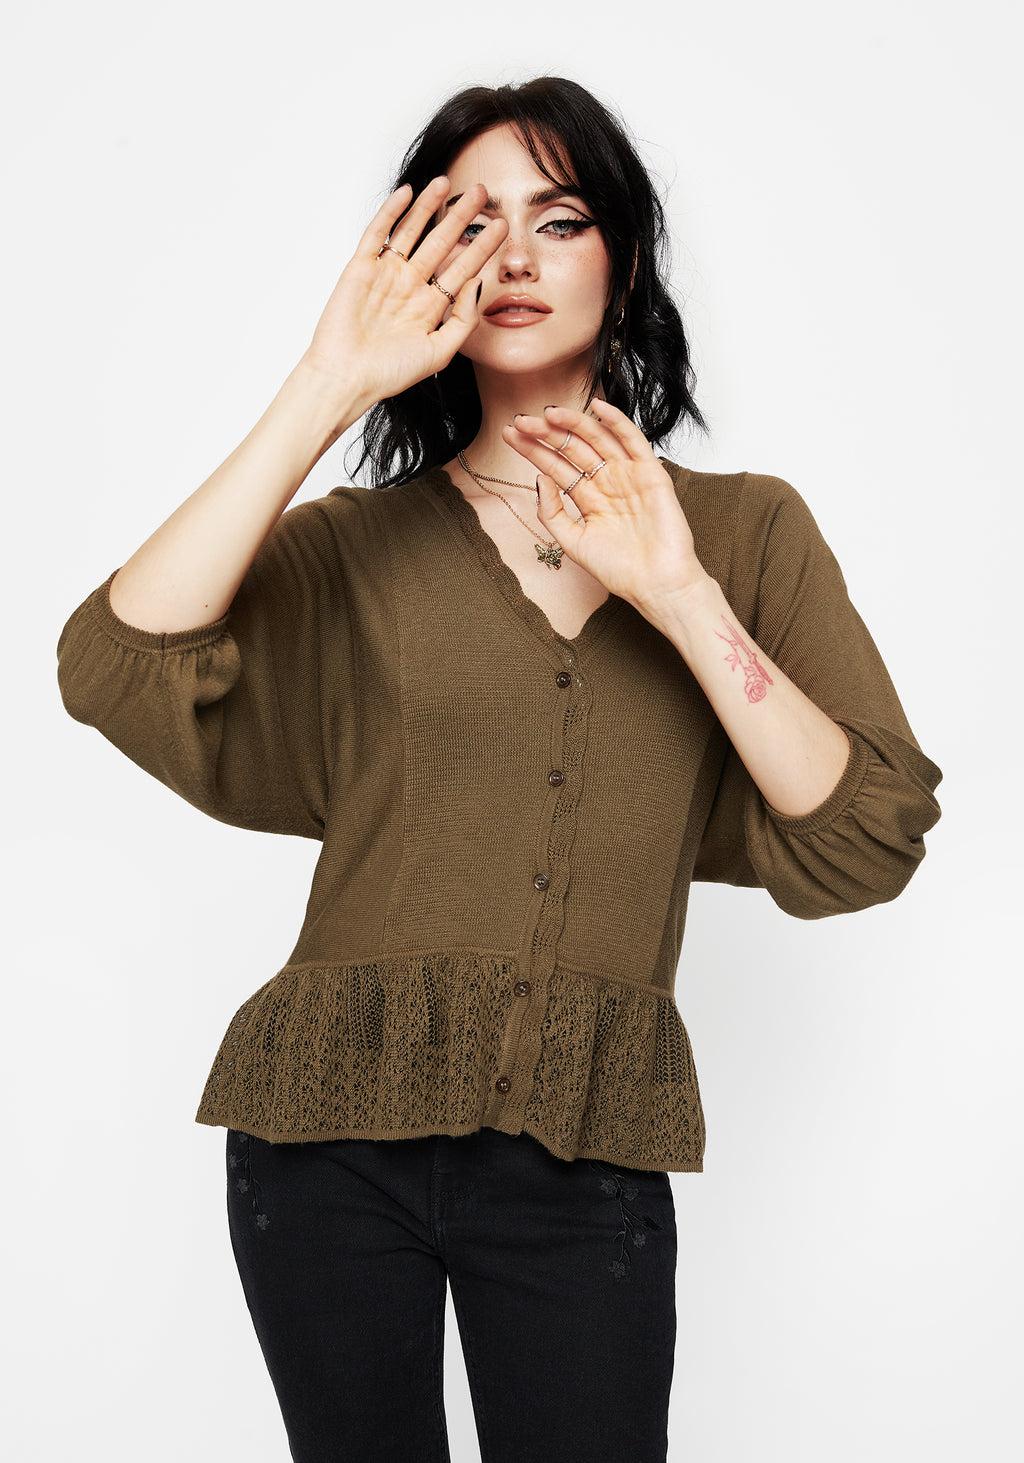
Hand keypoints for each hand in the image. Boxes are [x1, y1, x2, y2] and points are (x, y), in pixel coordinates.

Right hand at [301, 177, 508, 410]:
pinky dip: (391, 213)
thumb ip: (462, 320)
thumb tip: (479, 283)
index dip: (481, 247)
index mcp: (429, 306)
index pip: (461, 268)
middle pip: (440, 243)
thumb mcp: (439, 352)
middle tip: (482, 192)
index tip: (501, 226)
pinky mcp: (360, 268)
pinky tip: (408, 193)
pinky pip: (378, 234)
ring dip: (428, 207)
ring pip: (411, 232)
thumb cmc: (390, 373)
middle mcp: (409, 286)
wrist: (347, 378)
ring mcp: (385, 275)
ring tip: (447, 183)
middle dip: (461, 218)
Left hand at [502, 400, 711, 610]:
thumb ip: (552, 513)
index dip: (534, 449)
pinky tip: (596, 407)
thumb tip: (539, 478)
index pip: (556, 466)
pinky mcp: (651, 474)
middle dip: (546, 434)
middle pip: (572, 449)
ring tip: (548, 413)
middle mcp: (606, 482)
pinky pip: (633, 441)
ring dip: (574, 424)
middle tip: (521, 421)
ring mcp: (628, 476)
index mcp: (588, 498)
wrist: (656, 584)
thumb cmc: (619, 570)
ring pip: (597, 440)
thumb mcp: (572, 542)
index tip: (510, 435)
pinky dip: (617, 422)